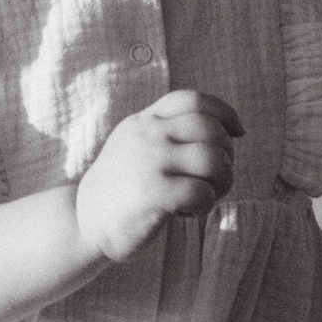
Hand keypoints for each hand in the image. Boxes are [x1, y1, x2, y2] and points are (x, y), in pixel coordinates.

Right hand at [74, 91, 241, 265]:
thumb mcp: (137, 144)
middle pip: (211, 130)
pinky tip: (187, 212)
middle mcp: (148, 134)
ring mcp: (150, 161)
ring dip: (222, 182)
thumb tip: (224, 130)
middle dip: (228, 156)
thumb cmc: (122, 187)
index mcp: (145, 121)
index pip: (193, 100)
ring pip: (214, 159)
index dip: (225, 113)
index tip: (237, 133)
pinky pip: (202, 191)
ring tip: (205, 196)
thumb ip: (167, 131)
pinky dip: (205, 205)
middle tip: (216, 179)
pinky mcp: (153, 192)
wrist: (84, 220)